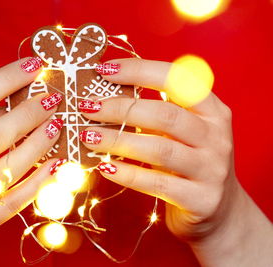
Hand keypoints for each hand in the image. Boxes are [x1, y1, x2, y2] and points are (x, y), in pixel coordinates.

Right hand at [0, 58, 62, 265]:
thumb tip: (11, 101)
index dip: (6, 79)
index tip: (33, 66)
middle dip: (31, 112)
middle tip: (53, 100)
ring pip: (12, 165)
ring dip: (42, 142)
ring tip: (58, 125)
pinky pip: (17, 199)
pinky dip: (41, 180)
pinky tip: (57, 163)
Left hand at [80, 58, 272, 265]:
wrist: (218, 210)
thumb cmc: (189, 162)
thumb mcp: (179, 133)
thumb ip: (154, 113)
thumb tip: (105, 95)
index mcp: (212, 111)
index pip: (177, 80)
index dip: (139, 71)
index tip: (104, 69)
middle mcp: (216, 136)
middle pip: (165, 115)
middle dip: (121, 109)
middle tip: (88, 108)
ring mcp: (211, 169)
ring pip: (159, 150)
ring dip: (117, 141)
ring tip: (88, 137)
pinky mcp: (200, 199)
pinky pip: (156, 183)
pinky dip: (127, 173)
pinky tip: (104, 166)